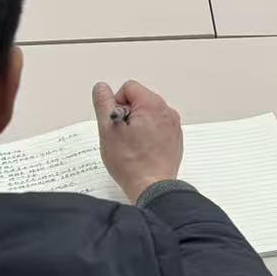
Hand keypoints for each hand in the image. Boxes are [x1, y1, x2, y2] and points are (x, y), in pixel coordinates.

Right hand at [93, 79, 183, 201]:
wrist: (152, 188)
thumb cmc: (131, 163)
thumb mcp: (109, 130)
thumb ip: (104, 104)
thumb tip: (102, 88)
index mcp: (152, 104)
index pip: (129, 88)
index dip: (116, 103)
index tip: (116, 123)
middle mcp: (167, 111)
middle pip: (139, 100)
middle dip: (128, 114)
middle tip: (122, 136)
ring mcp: (173, 126)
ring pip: (148, 115)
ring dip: (137, 125)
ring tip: (132, 146)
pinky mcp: (175, 139)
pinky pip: (158, 128)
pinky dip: (148, 135)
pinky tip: (142, 152)